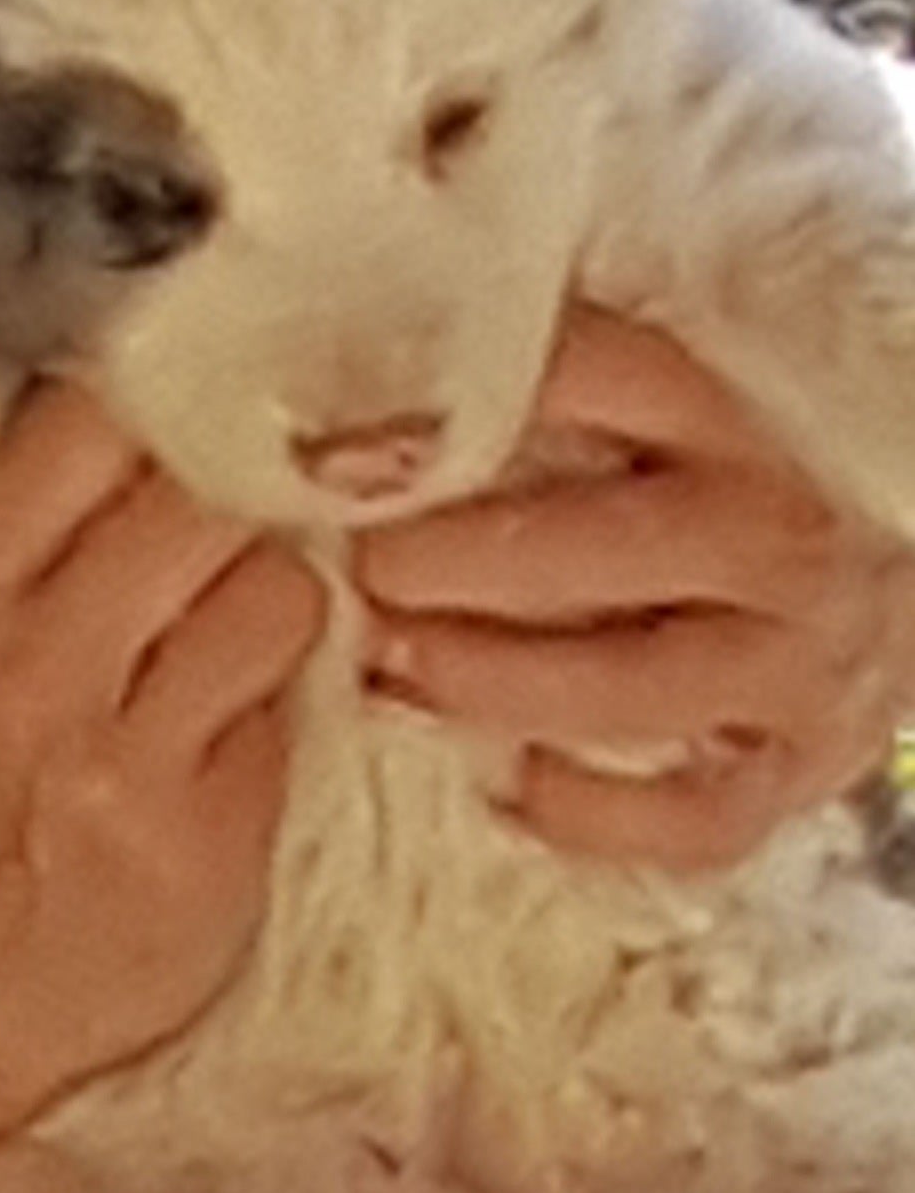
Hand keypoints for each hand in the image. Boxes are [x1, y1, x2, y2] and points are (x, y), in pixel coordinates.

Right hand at [0, 380, 324, 1116]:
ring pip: (277, 589)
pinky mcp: (205, 837)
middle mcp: (29, 664)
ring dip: (277, 597)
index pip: (83, 423)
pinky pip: (294, 707)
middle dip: (237, 499)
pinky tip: (230, 728)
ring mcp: (122, 758)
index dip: (165, 403)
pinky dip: (278, 704)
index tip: (193, 415)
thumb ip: (24, 529)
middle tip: (233, 526)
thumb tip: (157, 404)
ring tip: (234, 633)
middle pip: (201, 494)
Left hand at [355, 305, 914, 871]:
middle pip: (614, 543)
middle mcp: (770, 533)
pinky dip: (594, 813)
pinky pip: (697, 815)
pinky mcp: (803, 766)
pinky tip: (505, 785)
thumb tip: (348, 420)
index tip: (332, 453)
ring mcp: (796, 658)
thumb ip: (524, 403)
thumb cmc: (706, 484)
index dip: (459, 409)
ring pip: (640, 686)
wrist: (877, 576)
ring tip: (390, 675)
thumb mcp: (641, 417)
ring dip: (499, 685)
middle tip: (365, 570)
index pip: (599, 378)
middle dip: (467, 562)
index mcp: (725, 416)